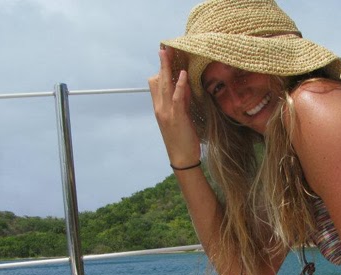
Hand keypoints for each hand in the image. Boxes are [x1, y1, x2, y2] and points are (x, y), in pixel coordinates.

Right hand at [148, 47, 200, 167]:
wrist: (182, 159)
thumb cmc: (183, 140)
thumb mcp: (182, 118)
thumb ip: (182, 102)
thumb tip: (185, 86)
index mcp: (160, 109)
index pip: (155, 85)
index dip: (160, 71)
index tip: (164, 57)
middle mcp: (160, 109)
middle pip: (158, 81)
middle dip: (162, 64)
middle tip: (164, 48)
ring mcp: (167, 113)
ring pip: (165, 86)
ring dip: (167, 68)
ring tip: (169, 53)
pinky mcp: (176, 117)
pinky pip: (177, 98)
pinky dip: (179, 85)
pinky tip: (183, 74)